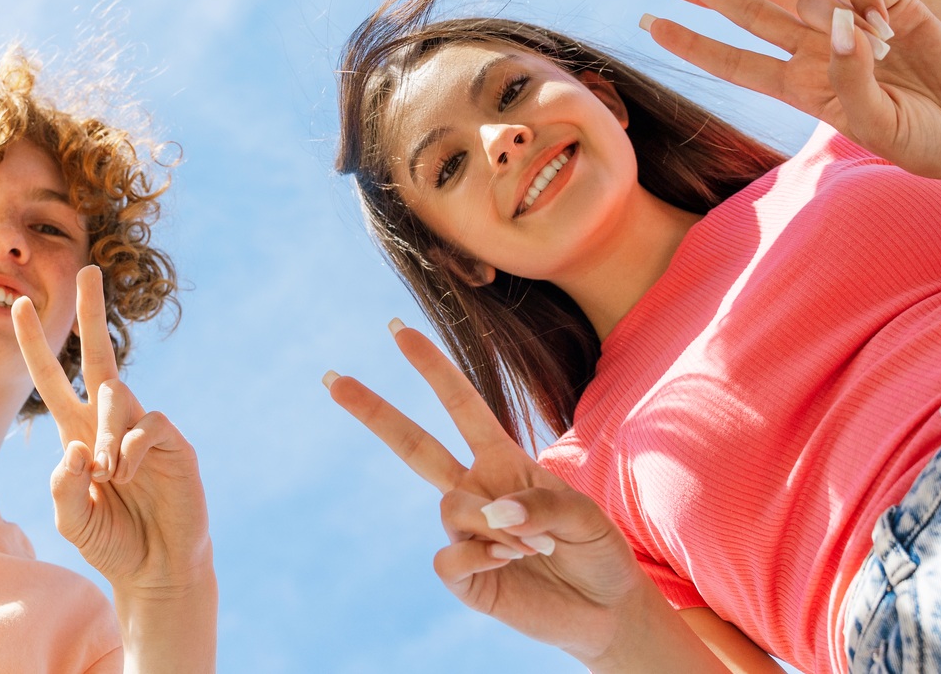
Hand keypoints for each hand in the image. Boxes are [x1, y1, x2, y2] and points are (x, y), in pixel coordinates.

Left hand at [14, 266, 211, 595]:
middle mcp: (111, 422)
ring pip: (116, 398)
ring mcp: (143, 429)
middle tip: (88, 270)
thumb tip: (78, 447)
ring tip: (109, 478)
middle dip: (91, 312)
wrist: (156, 571)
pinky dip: (130, 451)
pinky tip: (128, 476)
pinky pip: (147, 425)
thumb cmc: (112, 544)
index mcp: (79, 434)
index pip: (53, 380)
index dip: (35, 345)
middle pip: (101, 355)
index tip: (20, 305)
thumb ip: (65, 486)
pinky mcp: (173, 443)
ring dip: (105, 437)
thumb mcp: (72, 520)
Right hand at [325, 322, 655, 663]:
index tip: (397, 329)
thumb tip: (490, 511)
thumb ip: (541, 505)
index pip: (461, 406)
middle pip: (413, 445)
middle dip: (373, 411)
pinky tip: (509, 565)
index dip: (432, 367)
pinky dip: (481, 556)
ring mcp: (466, 533)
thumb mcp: (585, 516)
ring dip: (495, 524)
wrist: (607, 610)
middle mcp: (476, 490)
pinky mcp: (463, 576)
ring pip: (451, 507)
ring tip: (535, 547)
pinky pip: (448, 556)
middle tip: (332, 377)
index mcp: (503, 460)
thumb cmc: (598, 551)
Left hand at [644, 0, 940, 185]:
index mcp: (800, 85)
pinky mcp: (895, 8)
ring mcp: (852, 26)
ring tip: (877, 49)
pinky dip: (877, 5)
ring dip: (831, 16)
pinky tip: (898, 28)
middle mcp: (816, 50)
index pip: (732, 61)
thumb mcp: (875, 123)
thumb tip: (842, 26)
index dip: (693, 43)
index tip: (650, 22)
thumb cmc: (920, 138)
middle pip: (747, 12)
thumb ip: (851, 77)